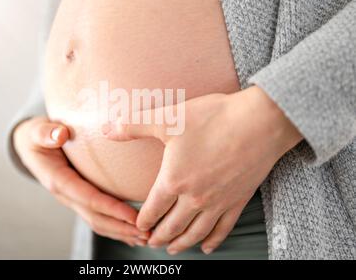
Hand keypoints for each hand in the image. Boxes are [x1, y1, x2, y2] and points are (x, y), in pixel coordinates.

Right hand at [13, 116, 148, 246]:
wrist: (31, 146)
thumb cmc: (37, 136)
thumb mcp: (37, 131)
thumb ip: (46, 132)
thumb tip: (60, 134)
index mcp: (58, 180)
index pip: (88, 198)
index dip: (111, 208)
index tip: (133, 216)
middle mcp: (66, 195)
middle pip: (96, 218)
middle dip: (121, 228)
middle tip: (148, 233)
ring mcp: (74, 200)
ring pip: (98, 222)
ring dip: (122, 232)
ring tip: (146, 237)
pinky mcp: (81, 199)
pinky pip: (99, 217)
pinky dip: (117, 227)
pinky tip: (134, 233)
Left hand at [102, 86, 301, 253]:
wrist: (260, 122)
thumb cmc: (213, 118)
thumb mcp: (168, 118)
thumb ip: (133, 125)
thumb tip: (106, 128)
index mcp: (174, 181)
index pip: (152, 210)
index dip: (142, 221)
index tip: (138, 227)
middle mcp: (195, 198)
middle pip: (172, 227)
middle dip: (158, 237)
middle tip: (150, 242)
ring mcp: (218, 203)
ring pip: (195, 233)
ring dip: (181, 243)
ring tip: (173, 249)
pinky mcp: (238, 201)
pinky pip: (223, 229)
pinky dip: (213, 241)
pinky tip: (207, 246)